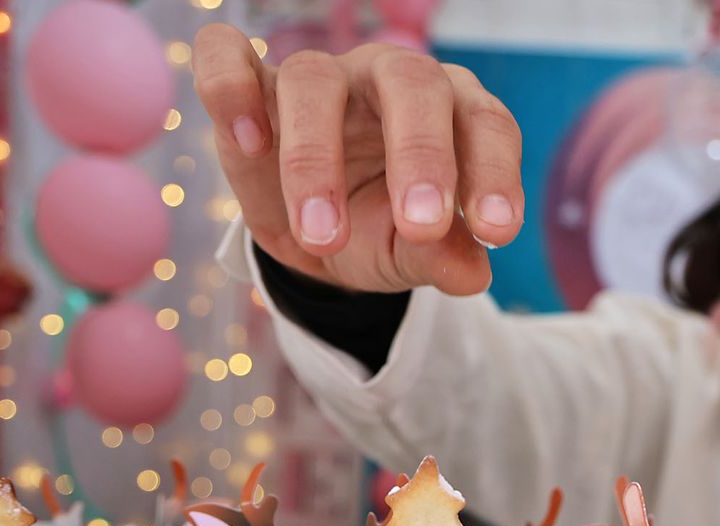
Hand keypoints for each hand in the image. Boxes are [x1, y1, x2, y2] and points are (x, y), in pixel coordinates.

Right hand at [191, 24, 522, 293]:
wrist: (316, 236)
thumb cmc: (382, 230)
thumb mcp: (411, 254)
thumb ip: (441, 258)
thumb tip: (471, 275)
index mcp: (453, 112)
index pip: (485, 123)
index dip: (493, 172)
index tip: (493, 232)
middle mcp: (392, 79)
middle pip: (412, 83)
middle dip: (421, 154)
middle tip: (421, 227)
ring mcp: (321, 76)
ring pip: (314, 80)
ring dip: (314, 159)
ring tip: (321, 237)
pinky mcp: (252, 84)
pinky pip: (226, 56)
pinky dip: (229, 86)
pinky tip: (247, 140)